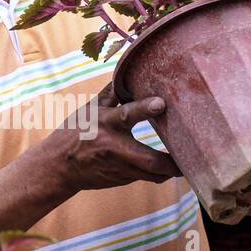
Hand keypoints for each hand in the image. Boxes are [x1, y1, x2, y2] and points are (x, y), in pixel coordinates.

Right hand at [42, 83, 179, 192]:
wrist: (59, 166)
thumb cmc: (75, 132)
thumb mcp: (89, 110)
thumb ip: (111, 94)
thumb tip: (127, 71)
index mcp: (106, 124)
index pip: (126, 114)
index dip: (145, 109)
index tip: (162, 103)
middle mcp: (114, 147)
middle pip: (148, 159)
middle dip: (171, 161)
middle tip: (190, 154)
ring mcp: (119, 168)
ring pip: (152, 174)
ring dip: (170, 170)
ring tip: (189, 163)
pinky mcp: (122, 179)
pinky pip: (146, 177)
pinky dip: (159, 173)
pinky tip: (171, 167)